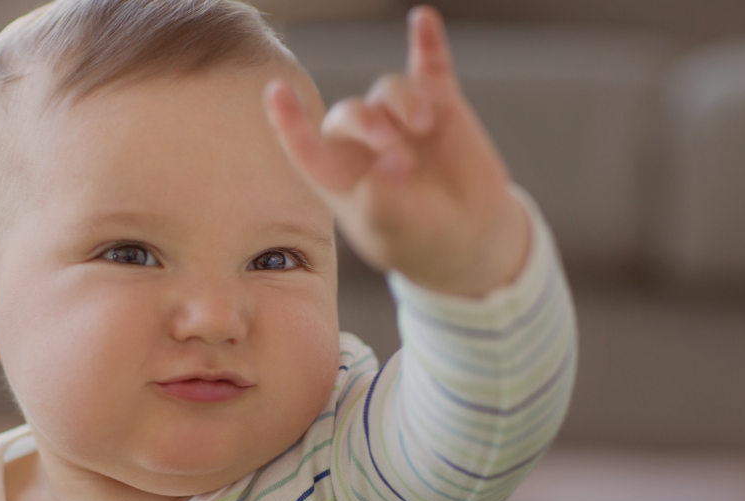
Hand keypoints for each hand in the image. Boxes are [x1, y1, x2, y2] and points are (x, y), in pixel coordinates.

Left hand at [265, 6, 529, 296]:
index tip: (276, 91)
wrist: (468, 233)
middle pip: (350, 112)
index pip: (304, 145)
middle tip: (397, 155)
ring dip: (403, 103)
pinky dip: (428, 44)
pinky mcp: (439, 103)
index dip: (288, 120)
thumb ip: (383, 203)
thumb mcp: (396, 231)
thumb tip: (385, 166)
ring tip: (423, 129)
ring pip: (389, 90)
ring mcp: (399, 118)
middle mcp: (362, 141)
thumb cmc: (417, 235)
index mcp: (337, 175)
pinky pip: (429, 66)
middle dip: (369, 126)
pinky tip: (424, 20)